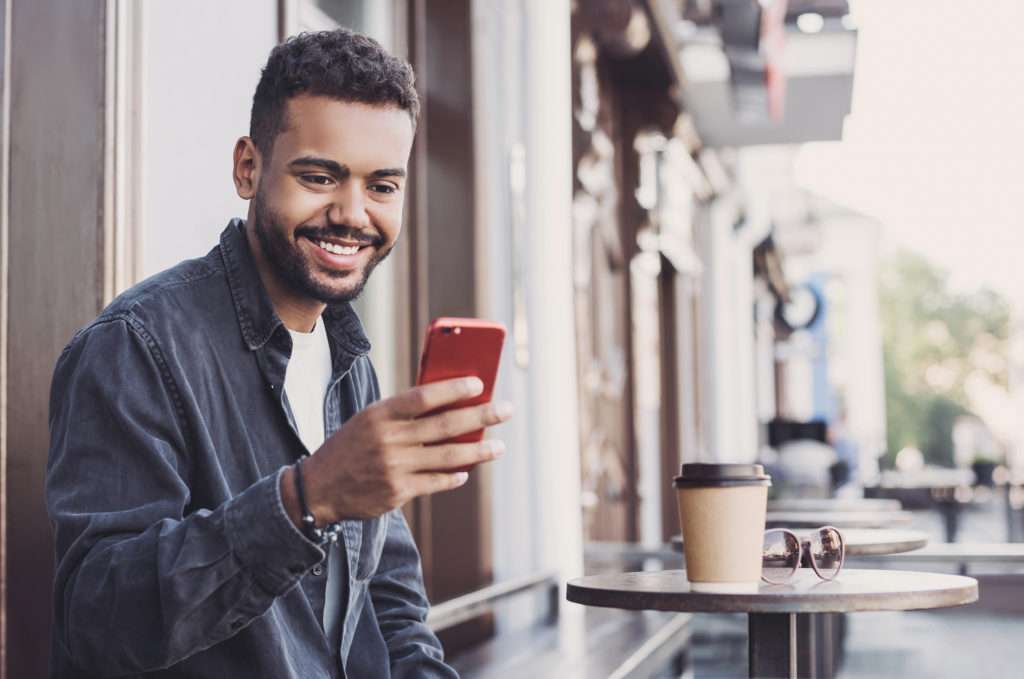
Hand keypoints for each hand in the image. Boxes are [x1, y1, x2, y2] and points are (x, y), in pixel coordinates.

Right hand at [281, 377, 511, 524]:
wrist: (319, 488)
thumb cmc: (352, 446)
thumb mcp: (368, 420)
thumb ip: (403, 413)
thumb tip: (449, 404)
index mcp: (380, 414)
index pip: (423, 396)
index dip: (453, 389)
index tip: (479, 383)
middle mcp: (388, 439)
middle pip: (444, 425)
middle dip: (481, 416)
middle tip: (506, 410)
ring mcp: (394, 467)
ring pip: (447, 457)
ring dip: (478, 452)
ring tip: (499, 447)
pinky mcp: (397, 492)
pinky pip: (436, 482)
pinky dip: (454, 476)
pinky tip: (466, 471)